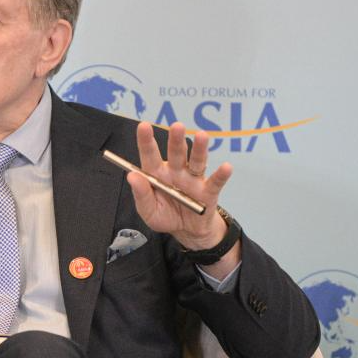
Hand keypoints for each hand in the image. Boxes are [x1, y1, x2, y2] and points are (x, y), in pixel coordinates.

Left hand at [127, 122, 239, 273]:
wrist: (186, 231)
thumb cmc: (165, 216)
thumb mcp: (148, 210)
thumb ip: (141, 194)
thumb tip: (132, 176)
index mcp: (157, 174)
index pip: (150, 155)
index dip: (146, 140)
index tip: (143, 126)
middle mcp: (176, 172)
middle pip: (176, 153)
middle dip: (176, 139)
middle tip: (177, 126)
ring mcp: (193, 180)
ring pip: (196, 161)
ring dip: (199, 149)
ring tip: (202, 136)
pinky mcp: (208, 191)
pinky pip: (215, 182)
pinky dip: (221, 175)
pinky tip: (226, 167)